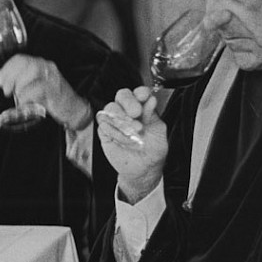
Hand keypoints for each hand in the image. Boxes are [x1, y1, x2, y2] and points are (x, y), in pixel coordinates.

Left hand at [0, 55, 90, 131]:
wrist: (73, 109)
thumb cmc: (52, 98)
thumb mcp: (36, 87)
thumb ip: (22, 83)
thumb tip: (5, 83)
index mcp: (41, 65)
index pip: (20, 58)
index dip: (7, 68)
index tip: (0, 79)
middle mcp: (47, 67)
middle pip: (26, 63)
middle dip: (11, 76)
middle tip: (6, 90)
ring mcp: (53, 78)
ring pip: (33, 72)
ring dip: (20, 85)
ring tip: (17, 96)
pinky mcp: (56, 90)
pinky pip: (39, 88)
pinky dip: (28, 96)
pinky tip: (25, 102)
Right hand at [97, 86, 167, 202]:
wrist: (143, 170)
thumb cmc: (153, 151)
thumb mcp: (158, 132)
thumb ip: (153, 115)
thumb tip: (151, 99)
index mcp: (143, 108)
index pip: (139, 93)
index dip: (140, 92)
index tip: (144, 95)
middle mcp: (128, 112)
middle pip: (122, 95)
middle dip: (129, 101)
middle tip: (136, 113)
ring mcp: (115, 121)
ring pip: (110, 107)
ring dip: (122, 118)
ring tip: (133, 131)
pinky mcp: (105, 132)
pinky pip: (103, 124)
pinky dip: (114, 131)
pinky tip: (124, 140)